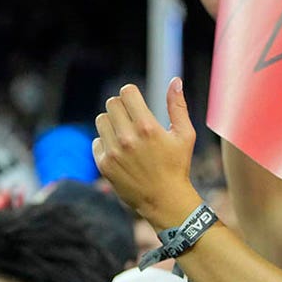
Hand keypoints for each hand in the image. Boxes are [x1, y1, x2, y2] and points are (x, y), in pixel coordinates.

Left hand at [93, 79, 202, 229]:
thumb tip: (174, 80)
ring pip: (101, 120)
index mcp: (147, 127)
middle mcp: (127, 138)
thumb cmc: (178, 165)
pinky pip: (97, 140)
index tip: (136, 102)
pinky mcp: (104, 164)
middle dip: (122, 107)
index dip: (131, 94)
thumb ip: (177, 106)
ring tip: (126, 133)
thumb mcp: (184, 135)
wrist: (164, 200)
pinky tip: (120, 150)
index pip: (127, 92)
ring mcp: (113, 152)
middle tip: (132, 118)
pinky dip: (106, 142)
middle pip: (112, 104)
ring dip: (112, 122)